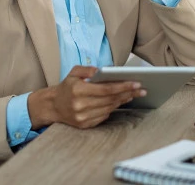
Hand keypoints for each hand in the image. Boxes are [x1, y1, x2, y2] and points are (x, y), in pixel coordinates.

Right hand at [28, 66, 145, 129]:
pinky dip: (113, 108)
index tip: (136, 83)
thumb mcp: (73, 73)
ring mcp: (82, 117)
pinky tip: (120, 102)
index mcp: (78, 91)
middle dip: (128, 93)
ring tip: (133, 94)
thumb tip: (101, 70)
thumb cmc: (66, 87)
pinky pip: (104, 116)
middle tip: (141, 89)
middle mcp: (80, 105)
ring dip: (123, 101)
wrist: (53, 106)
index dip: (123, 86)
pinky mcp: (85, 125)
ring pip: (109, 108)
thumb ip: (87, 69)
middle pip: (110, 100)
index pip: (106, 89)